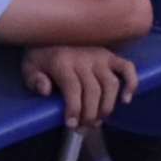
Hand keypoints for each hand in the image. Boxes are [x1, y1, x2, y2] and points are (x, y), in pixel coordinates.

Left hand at [22, 45, 138, 128]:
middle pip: (93, 91)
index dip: (74, 109)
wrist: (52, 32)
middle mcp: (84, 58)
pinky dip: (131, 83)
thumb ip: (35, 80)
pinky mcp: (110, 56)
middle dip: (90, 114)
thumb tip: (46, 90)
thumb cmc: (40, 56)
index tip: (71, 125)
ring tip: (97, 121)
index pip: (73, 88)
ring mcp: (100, 56)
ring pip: (111, 84)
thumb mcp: (29, 68)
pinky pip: (126, 67)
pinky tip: (126, 99)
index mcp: (63, 62)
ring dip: (106, 107)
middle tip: (83, 129)